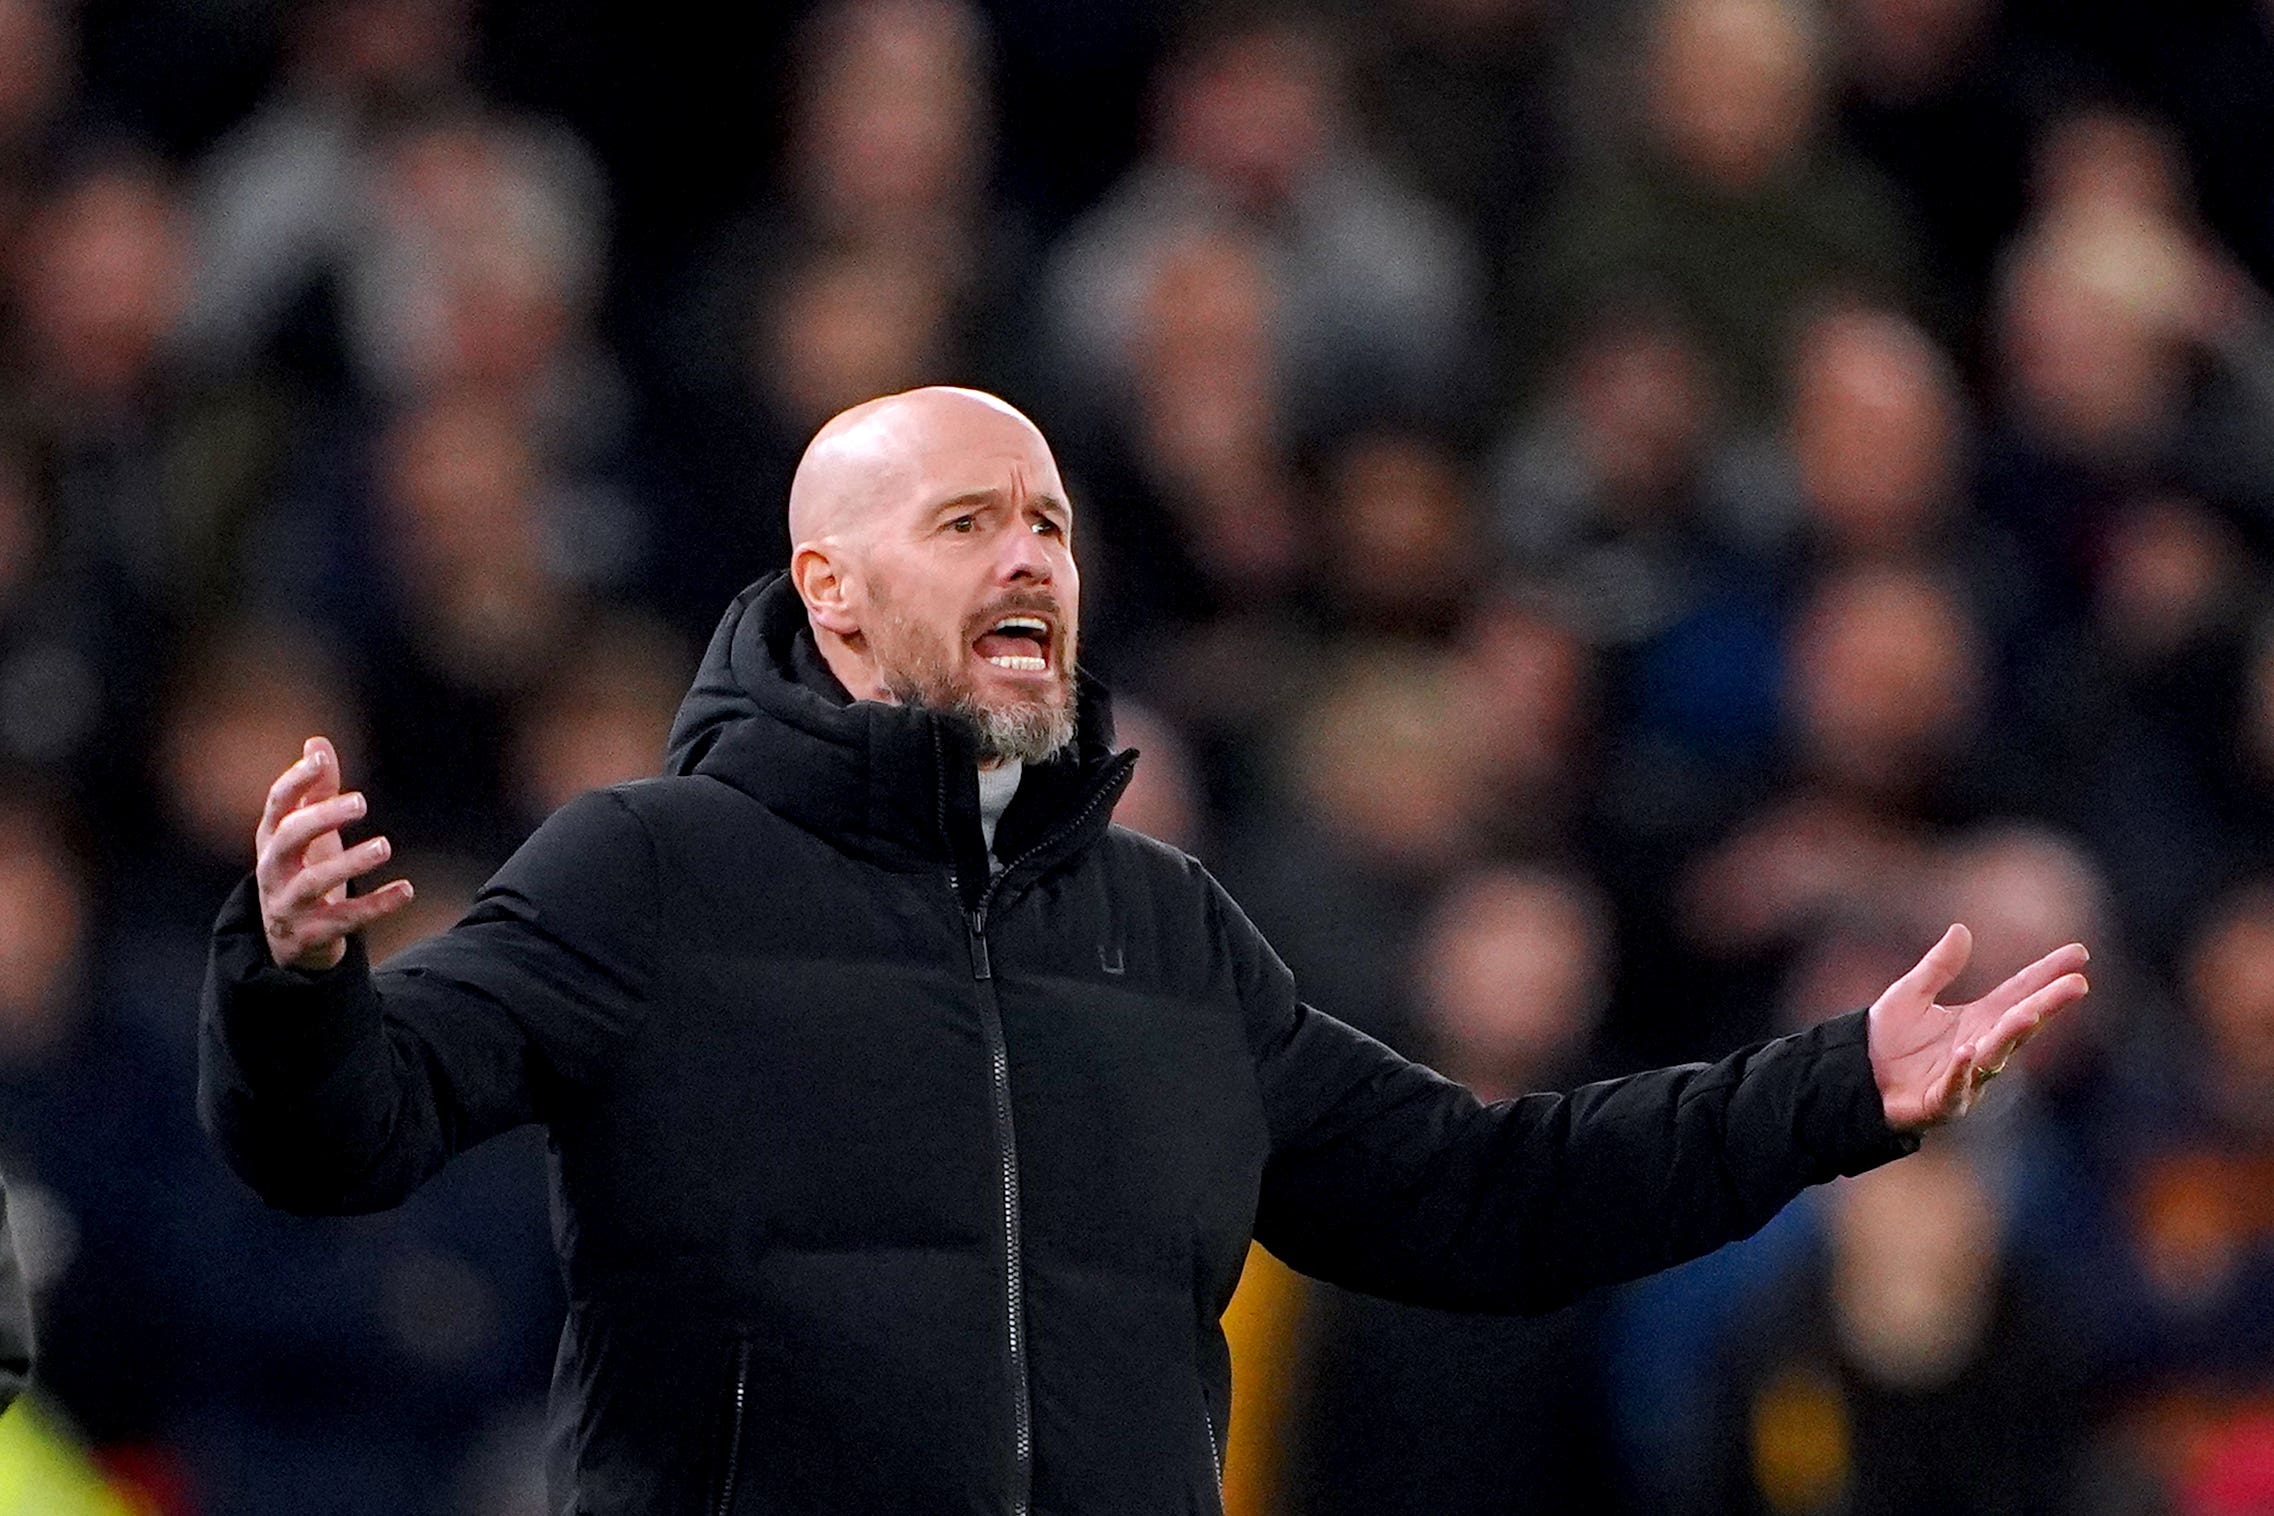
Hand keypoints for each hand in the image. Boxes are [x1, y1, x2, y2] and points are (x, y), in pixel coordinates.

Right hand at [255, 736, 413, 970]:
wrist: (290, 941)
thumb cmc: (302, 871)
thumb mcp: (307, 834)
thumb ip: (316, 790)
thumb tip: (317, 740)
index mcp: (271, 840)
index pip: (277, 804)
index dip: (295, 780)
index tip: (319, 759)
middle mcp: (273, 870)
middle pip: (290, 838)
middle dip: (323, 817)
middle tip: (361, 801)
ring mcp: (288, 904)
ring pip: (315, 882)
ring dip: (351, 863)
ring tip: (384, 845)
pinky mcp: (311, 934)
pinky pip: (345, 918)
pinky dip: (377, 905)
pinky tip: (406, 890)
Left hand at [1867, 925, 2088, 1131]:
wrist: (1857, 1076)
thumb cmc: (1889, 1039)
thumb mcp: (1910, 993)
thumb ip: (1937, 967)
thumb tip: (1961, 929)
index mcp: (1978, 1019)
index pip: (2019, 992)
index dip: (2047, 974)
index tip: (2079, 954)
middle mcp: (1981, 1046)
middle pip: (2019, 1021)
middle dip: (2048, 1004)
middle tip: (2077, 984)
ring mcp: (1966, 1076)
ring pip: (1995, 1053)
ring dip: (2014, 1034)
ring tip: (2032, 1012)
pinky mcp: (1942, 1101)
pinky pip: (1955, 1086)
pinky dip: (1962, 1071)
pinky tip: (1969, 1052)